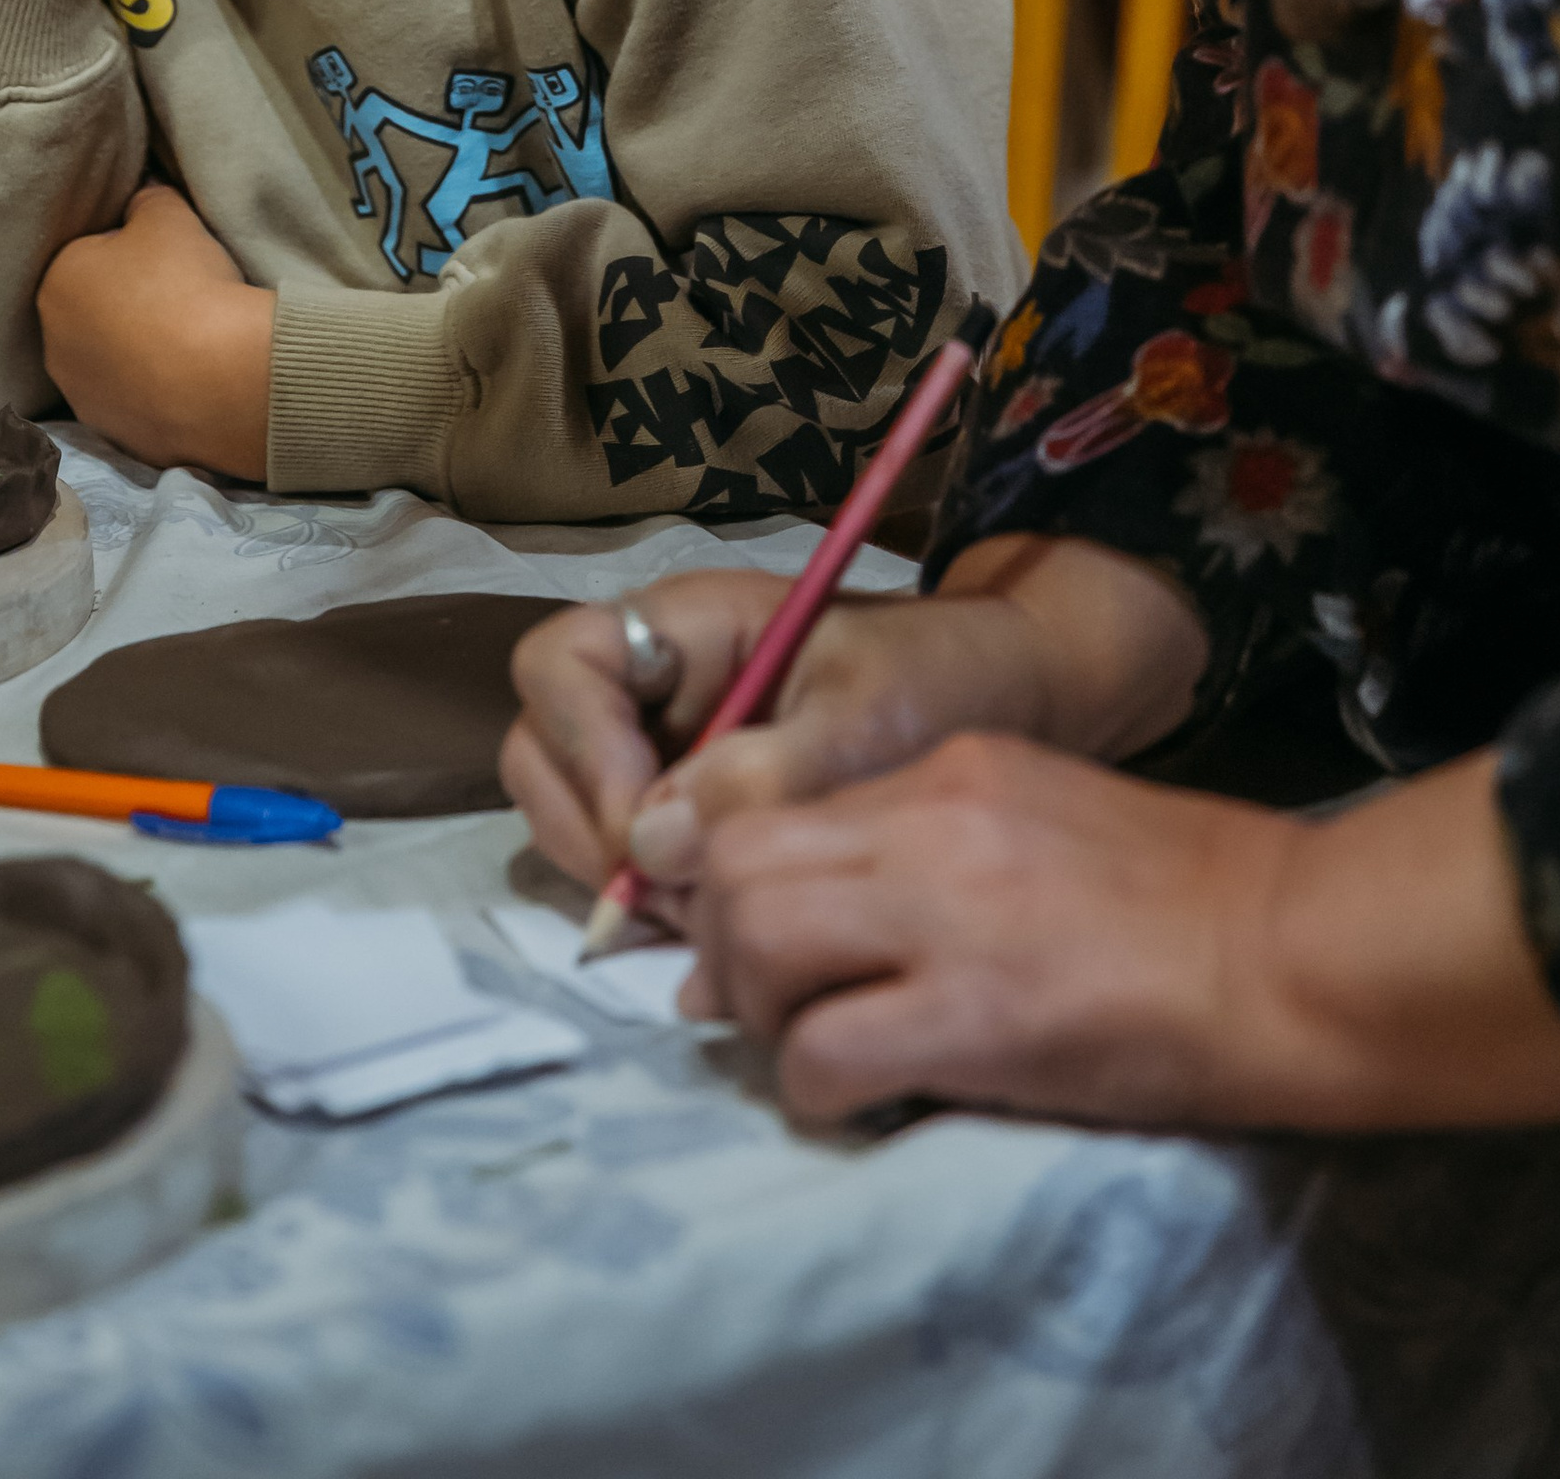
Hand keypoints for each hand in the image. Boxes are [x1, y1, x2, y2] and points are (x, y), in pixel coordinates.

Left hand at [37, 183, 275, 479]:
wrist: (221, 378)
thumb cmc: (186, 284)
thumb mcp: (170, 215)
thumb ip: (146, 199)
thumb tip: (140, 200)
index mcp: (57, 284)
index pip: (88, 255)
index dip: (129, 251)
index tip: (164, 258)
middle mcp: (54, 345)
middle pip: (92, 311)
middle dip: (124, 305)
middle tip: (176, 299)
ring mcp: (82, 397)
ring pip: (108, 362)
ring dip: (135, 352)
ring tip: (186, 344)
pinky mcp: (114, 434)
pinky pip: (132, 401)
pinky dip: (153, 391)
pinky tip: (188, 380)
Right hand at [501, 534, 1208, 912]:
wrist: (1016, 703)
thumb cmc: (947, 678)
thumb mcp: (870, 717)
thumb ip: (766, 775)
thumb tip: (653, 848)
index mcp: (687, 625)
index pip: (561, 663)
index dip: (582, 746)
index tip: (647, 829)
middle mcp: (657, 685)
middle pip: (543, 749)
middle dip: (586, 830)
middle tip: (667, 903)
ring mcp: (668, 750)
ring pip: (575, 814)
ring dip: (616, 879)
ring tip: (704, 924)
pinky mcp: (694, 817)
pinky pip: (633, 862)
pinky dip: (656, 905)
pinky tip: (721, 934)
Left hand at [682, 738, 1559, 1137]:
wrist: (1301, 952)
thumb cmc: (1193, 898)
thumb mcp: (1044, 821)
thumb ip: (930, 850)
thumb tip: (818, 921)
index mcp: (950, 770)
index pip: (774, 804)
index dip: (733, 884)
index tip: (750, 948)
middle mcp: (929, 820)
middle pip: (737, 862)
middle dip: (720, 946)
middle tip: (762, 1008)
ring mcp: (950, 915)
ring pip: (756, 941)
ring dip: (758, 1014)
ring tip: (809, 1052)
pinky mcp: (980, 1018)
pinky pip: (826, 1053)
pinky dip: (814, 1088)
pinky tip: (863, 1102)